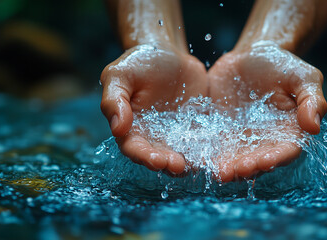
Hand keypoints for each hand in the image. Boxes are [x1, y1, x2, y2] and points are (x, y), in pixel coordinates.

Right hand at [100, 43, 207, 174]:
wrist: (168, 53)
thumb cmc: (138, 63)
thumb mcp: (119, 75)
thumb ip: (114, 100)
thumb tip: (117, 129)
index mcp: (130, 128)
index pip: (134, 149)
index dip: (144, 157)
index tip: (156, 160)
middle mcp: (152, 137)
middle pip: (158, 157)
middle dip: (167, 164)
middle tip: (178, 166)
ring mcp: (175, 135)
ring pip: (180, 155)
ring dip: (186, 163)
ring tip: (194, 165)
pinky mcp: (194, 128)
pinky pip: (200, 142)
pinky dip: (205, 150)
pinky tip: (212, 154)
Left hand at [208, 40, 326, 181]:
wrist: (252, 55)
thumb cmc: (283, 66)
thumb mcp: (303, 77)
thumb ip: (312, 100)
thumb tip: (314, 127)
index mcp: (288, 132)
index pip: (285, 151)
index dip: (275, 159)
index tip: (264, 162)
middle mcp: (265, 141)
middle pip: (257, 161)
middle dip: (247, 168)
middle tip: (235, 171)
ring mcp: (241, 138)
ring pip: (234, 158)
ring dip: (227, 168)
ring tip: (217, 173)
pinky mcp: (220, 131)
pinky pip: (214, 146)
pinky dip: (208, 155)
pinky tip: (200, 160)